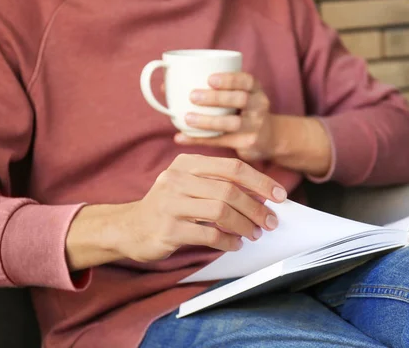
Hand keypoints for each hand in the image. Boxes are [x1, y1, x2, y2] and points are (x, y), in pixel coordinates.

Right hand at [66, 154, 286, 268]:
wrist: (129, 227)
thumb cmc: (168, 205)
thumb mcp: (189, 184)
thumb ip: (218, 183)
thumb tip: (261, 194)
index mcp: (187, 163)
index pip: (232, 167)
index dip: (260, 181)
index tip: (280, 195)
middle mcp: (177, 179)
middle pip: (230, 190)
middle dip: (256, 208)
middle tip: (270, 222)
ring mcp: (171, 204)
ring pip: (221, 211)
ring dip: (244, 225)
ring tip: (254, 234)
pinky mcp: (168, 229)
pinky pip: (208, 235)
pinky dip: (228, 241)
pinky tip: (235, 244)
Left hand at [174, 72, 275, 161]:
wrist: (271, 138)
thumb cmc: (243, 111)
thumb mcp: (239, 96)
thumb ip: (213, 90)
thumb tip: (166, 86)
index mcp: (255, 90)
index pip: (246, 80)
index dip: (229, 79)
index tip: (210, 78)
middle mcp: (259, 106)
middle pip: (240, 99)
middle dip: (216, 98)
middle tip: (192, 96)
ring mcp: (255, 126)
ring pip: (231, 123)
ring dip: (208, 121)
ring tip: (187, 118)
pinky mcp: (247, 144)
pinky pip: (221, 142)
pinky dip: (199, 140)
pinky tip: (182, 137)